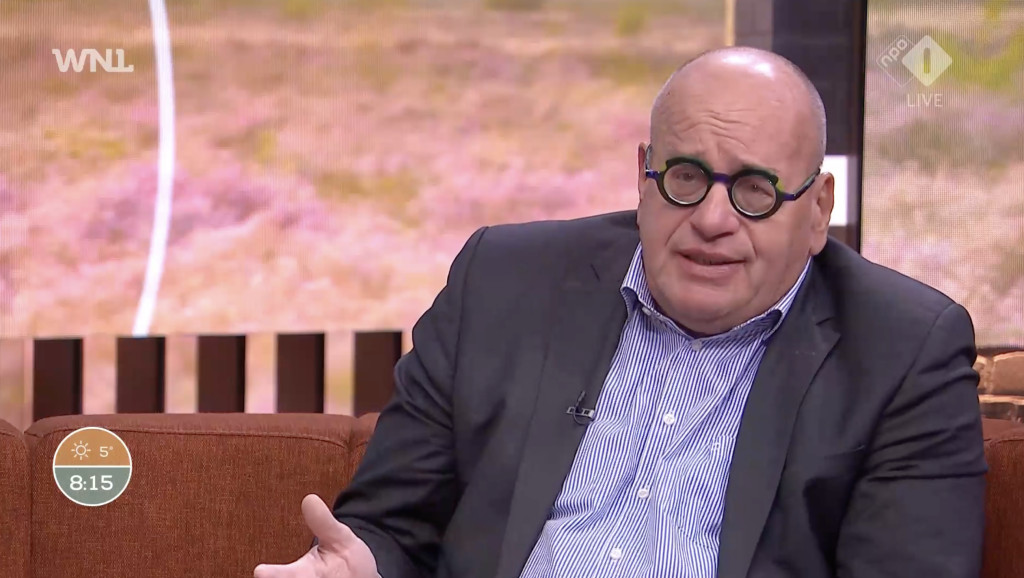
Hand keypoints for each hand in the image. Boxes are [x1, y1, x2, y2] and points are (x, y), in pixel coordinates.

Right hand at [254, 494, 378, 577]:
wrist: (363, 577)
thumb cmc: (346, 558)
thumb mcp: (339, 539)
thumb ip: (323, 523)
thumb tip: (309, 499)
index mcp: (300, 574)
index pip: (278, 576)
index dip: (270, 575)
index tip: (262, 571)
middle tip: (286, 574)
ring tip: (326, 577)